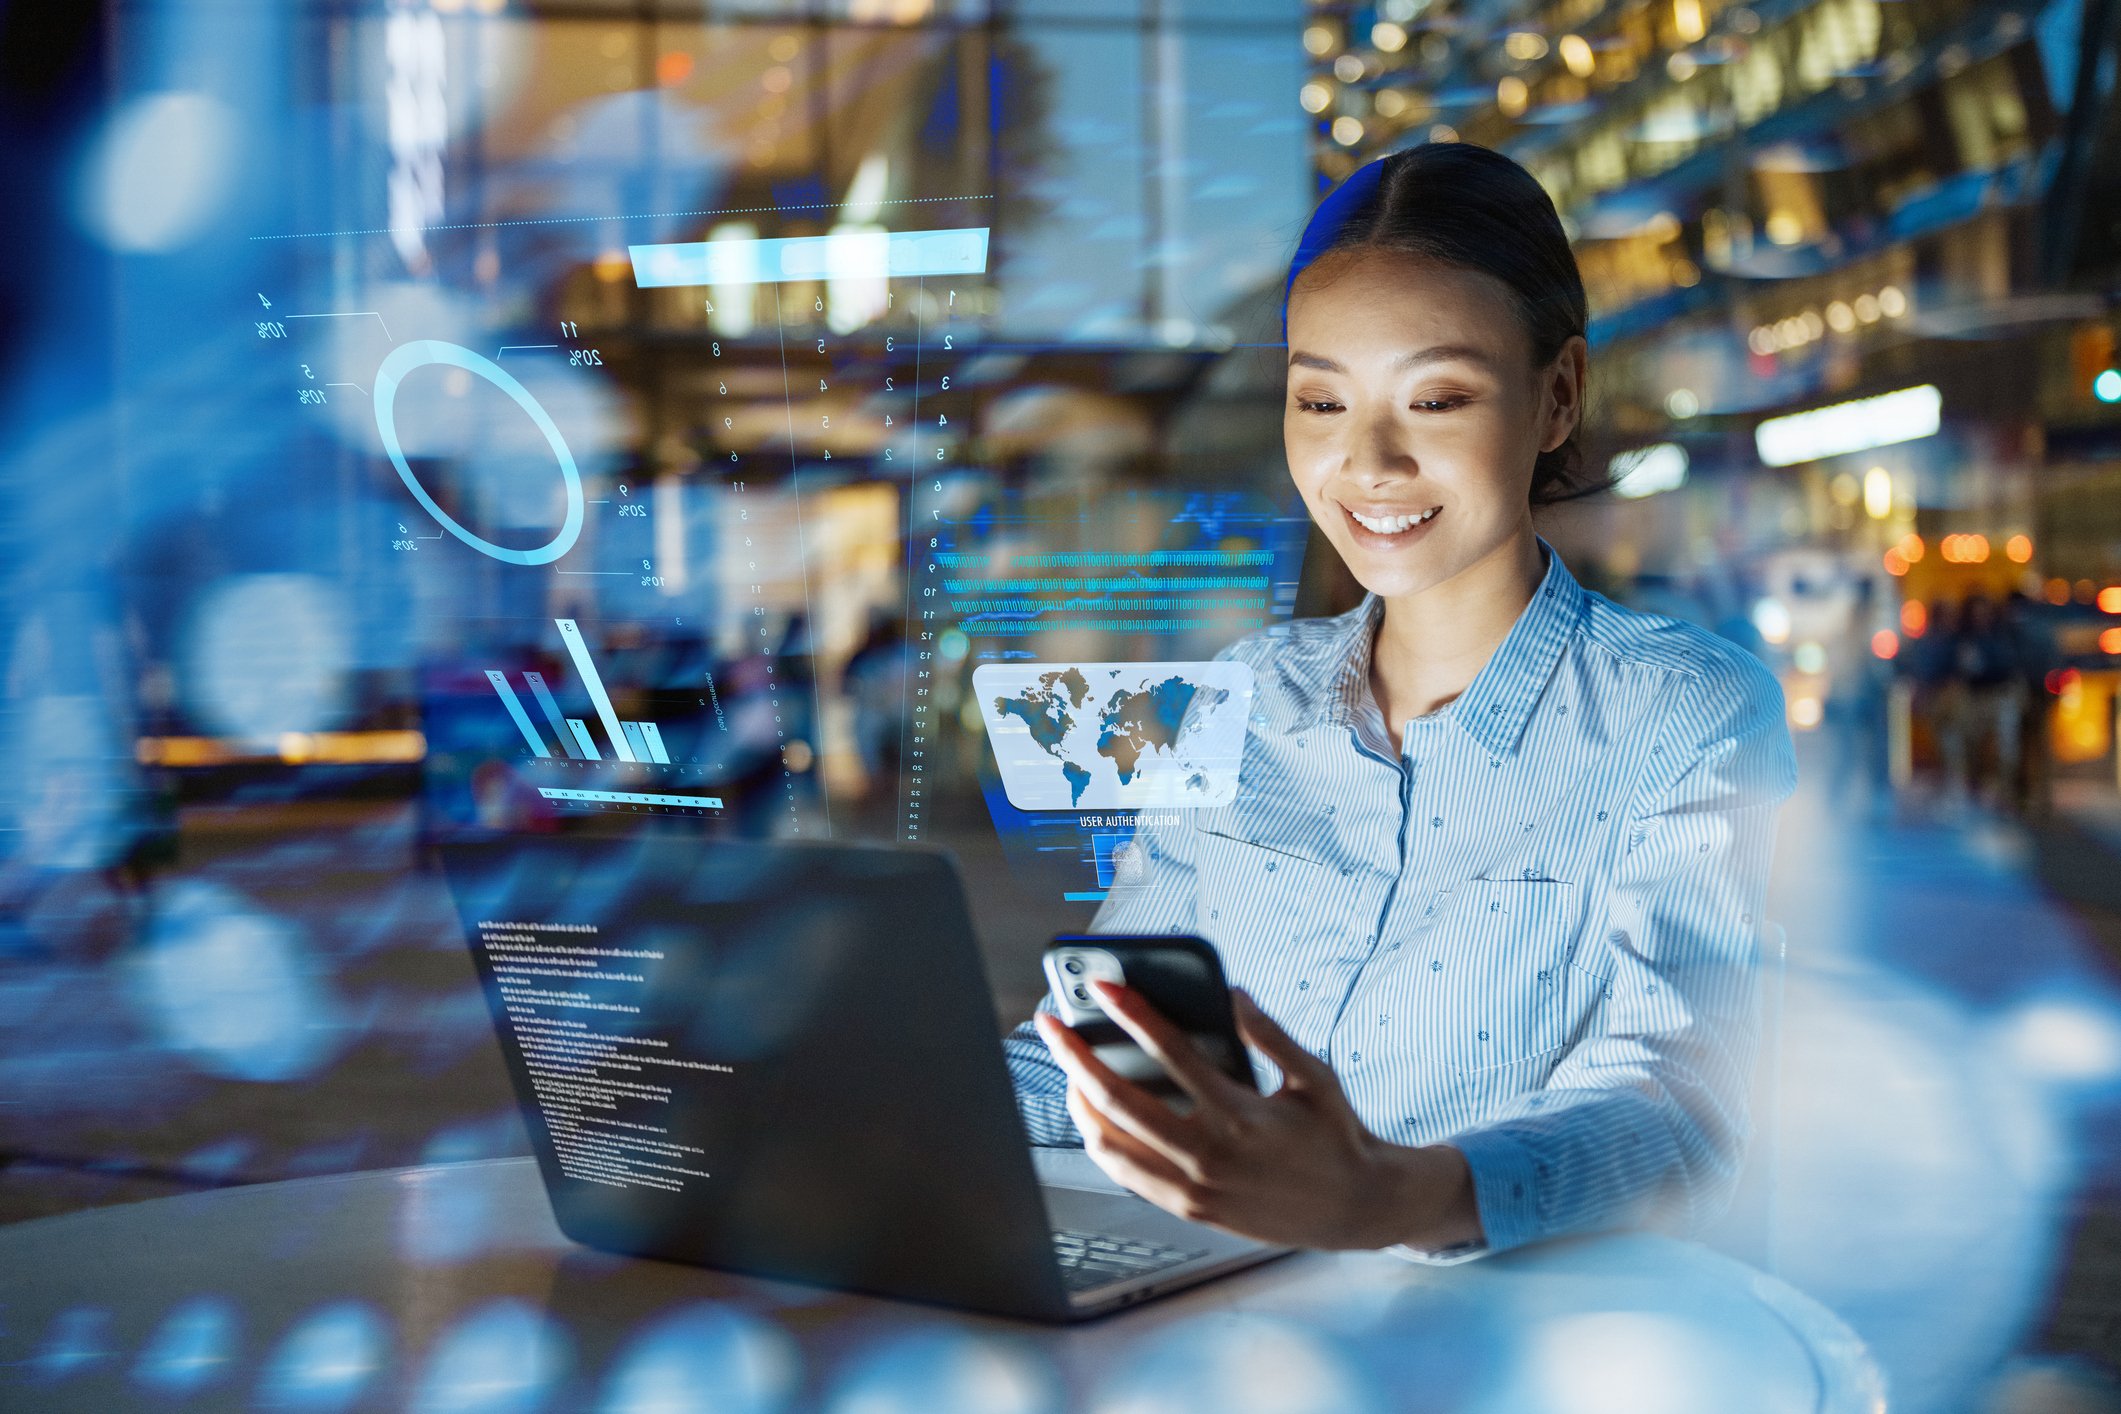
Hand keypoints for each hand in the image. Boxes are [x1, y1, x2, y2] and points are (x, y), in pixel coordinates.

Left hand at [1035, 982, 1481, 1250]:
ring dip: (1079, 1102)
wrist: (1356, 1209)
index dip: (1132, 1013)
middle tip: (1053, 1025)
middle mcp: (1209, 1154)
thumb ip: (1269, 1034)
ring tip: (1068, 1069)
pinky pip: (1126, 1175)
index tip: (1103, 986)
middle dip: (1076, 1056)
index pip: (1170, 1053)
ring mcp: (1194, 1187)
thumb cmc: (1336, 1137)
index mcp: (1240, 1114)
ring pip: (1110, 1144)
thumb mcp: (1314, 1077)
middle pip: (1119, 1099)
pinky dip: (1101, 1141)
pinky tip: (1094, 1115)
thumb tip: (1231, 994)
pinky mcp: (1190, 1210)